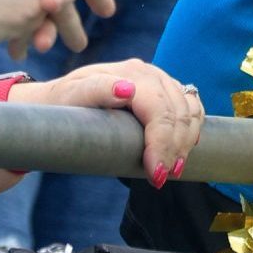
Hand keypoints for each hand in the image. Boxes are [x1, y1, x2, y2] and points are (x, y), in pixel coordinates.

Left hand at [15, 60, 205, 188]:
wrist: (60, 101)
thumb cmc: (63, 103)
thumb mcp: (71, 96)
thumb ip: (96, 89)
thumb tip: (126, 90)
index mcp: (131, 73)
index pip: (159, 110)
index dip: (162, 143)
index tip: (155, 175)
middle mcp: (150, 73)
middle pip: (178, 113)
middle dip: (174, 149)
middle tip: (160, 179)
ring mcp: (160, 80)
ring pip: (190, 110)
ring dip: (186, 142)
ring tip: (171, 169)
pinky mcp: (166, 90)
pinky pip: (192, 107)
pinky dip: (193, 128)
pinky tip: (184, 148)